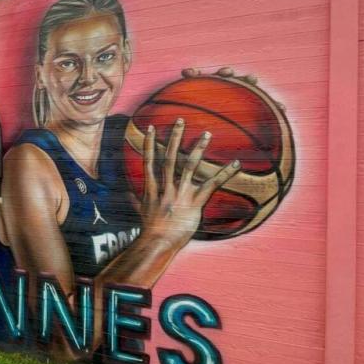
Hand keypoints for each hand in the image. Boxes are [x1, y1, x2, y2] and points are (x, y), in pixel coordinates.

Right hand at [138, 119, 239, 250]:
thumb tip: (128, 194)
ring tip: (206, 133)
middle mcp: (165, 188)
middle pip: (170, 158)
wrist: (157, 243)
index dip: (150, 144)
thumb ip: (135, 200)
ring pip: (189, 167)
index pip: (150, 161)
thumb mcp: (140, 211)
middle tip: (180, 120)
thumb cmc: (150, 229)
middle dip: (175, 138)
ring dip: (198, 149)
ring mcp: (180, 195)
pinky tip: (235, 164)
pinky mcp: (194, 203)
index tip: (151, 127)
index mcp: (152, 188)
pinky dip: (224, 174)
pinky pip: (211, 186)